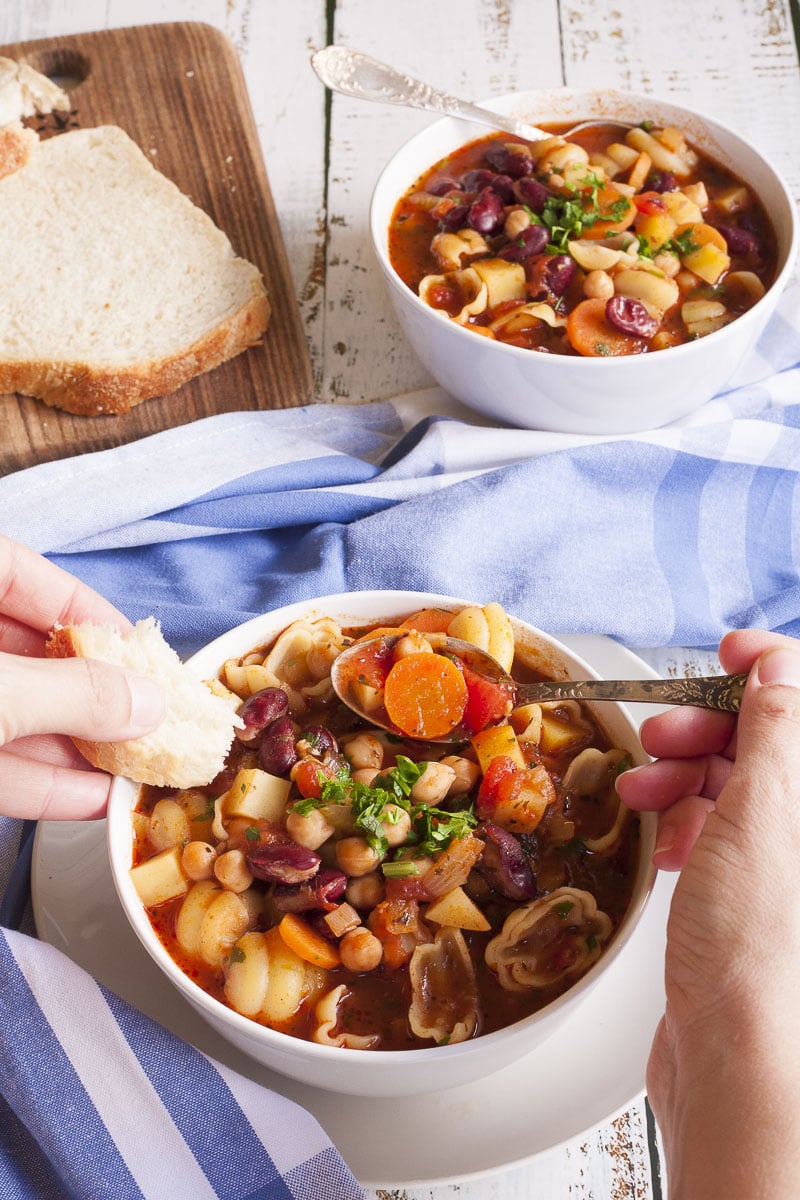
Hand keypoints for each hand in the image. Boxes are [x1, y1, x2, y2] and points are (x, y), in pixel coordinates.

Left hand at [0, 536, 164, 819]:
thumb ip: (74, 695)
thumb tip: (147, 704)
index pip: (15, 570)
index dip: (80, 604)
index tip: (135, 644)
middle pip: (22, 651)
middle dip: (87, 690)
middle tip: (146, 714)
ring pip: (9, 714)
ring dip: (72, 745)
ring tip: (136, 766)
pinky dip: (38, 784)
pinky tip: (91, 800)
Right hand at [618, 630, 799, 1197]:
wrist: (735, 1053)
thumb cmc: (756, 949)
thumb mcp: (762, 810)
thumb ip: (774, 729)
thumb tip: (777, 665)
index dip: (767, 669)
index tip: (722, 653)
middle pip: (766, 743)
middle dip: (708, 727)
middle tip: (662, 734)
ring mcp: (780, 864)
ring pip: (734, 786)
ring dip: (683, 775)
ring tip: (641, 791)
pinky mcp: (745, 895)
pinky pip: (715, 832)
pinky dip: (684, 823)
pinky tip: (660, 836)